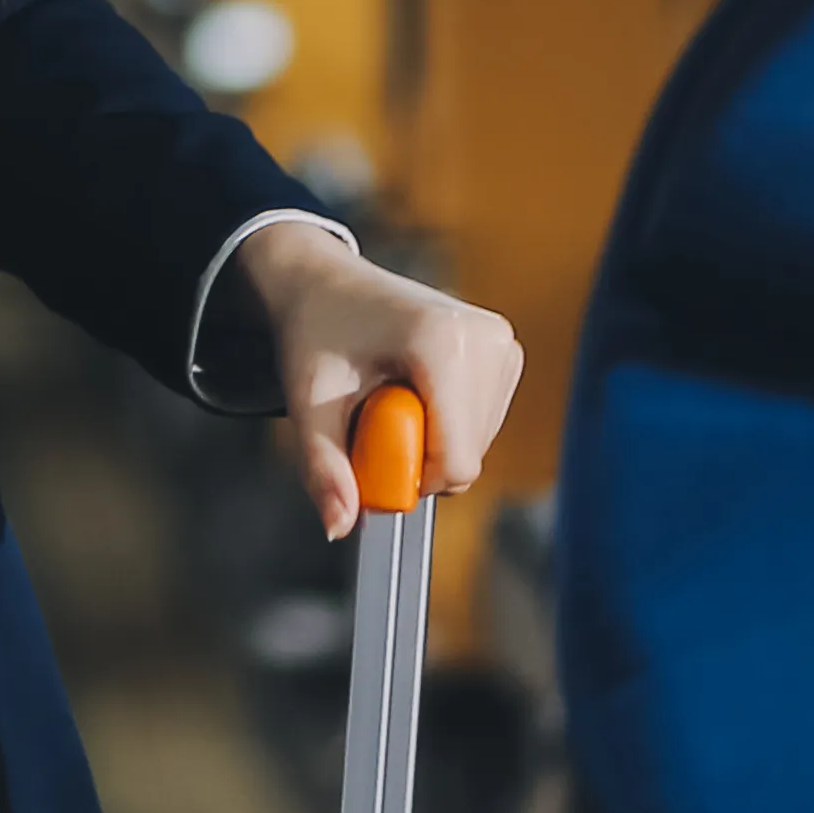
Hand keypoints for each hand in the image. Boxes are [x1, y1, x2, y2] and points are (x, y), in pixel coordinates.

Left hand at [238, 220, 522, 543]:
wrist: (326, 283)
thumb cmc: (316, 333)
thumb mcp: (307, 401)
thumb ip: (323, 467)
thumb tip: (338, 529)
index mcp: (442, 340)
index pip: (456, 460)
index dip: (410, 477)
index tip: (367, 444)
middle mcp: (485, 337)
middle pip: (468, 457)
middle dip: (416, 457)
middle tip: (370, 412)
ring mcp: (502, 343)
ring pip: (477, 447)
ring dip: (430, 441)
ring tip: (389, 395)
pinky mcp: (506, 352)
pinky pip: (481, 427)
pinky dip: (445, 425)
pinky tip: (414, 388)